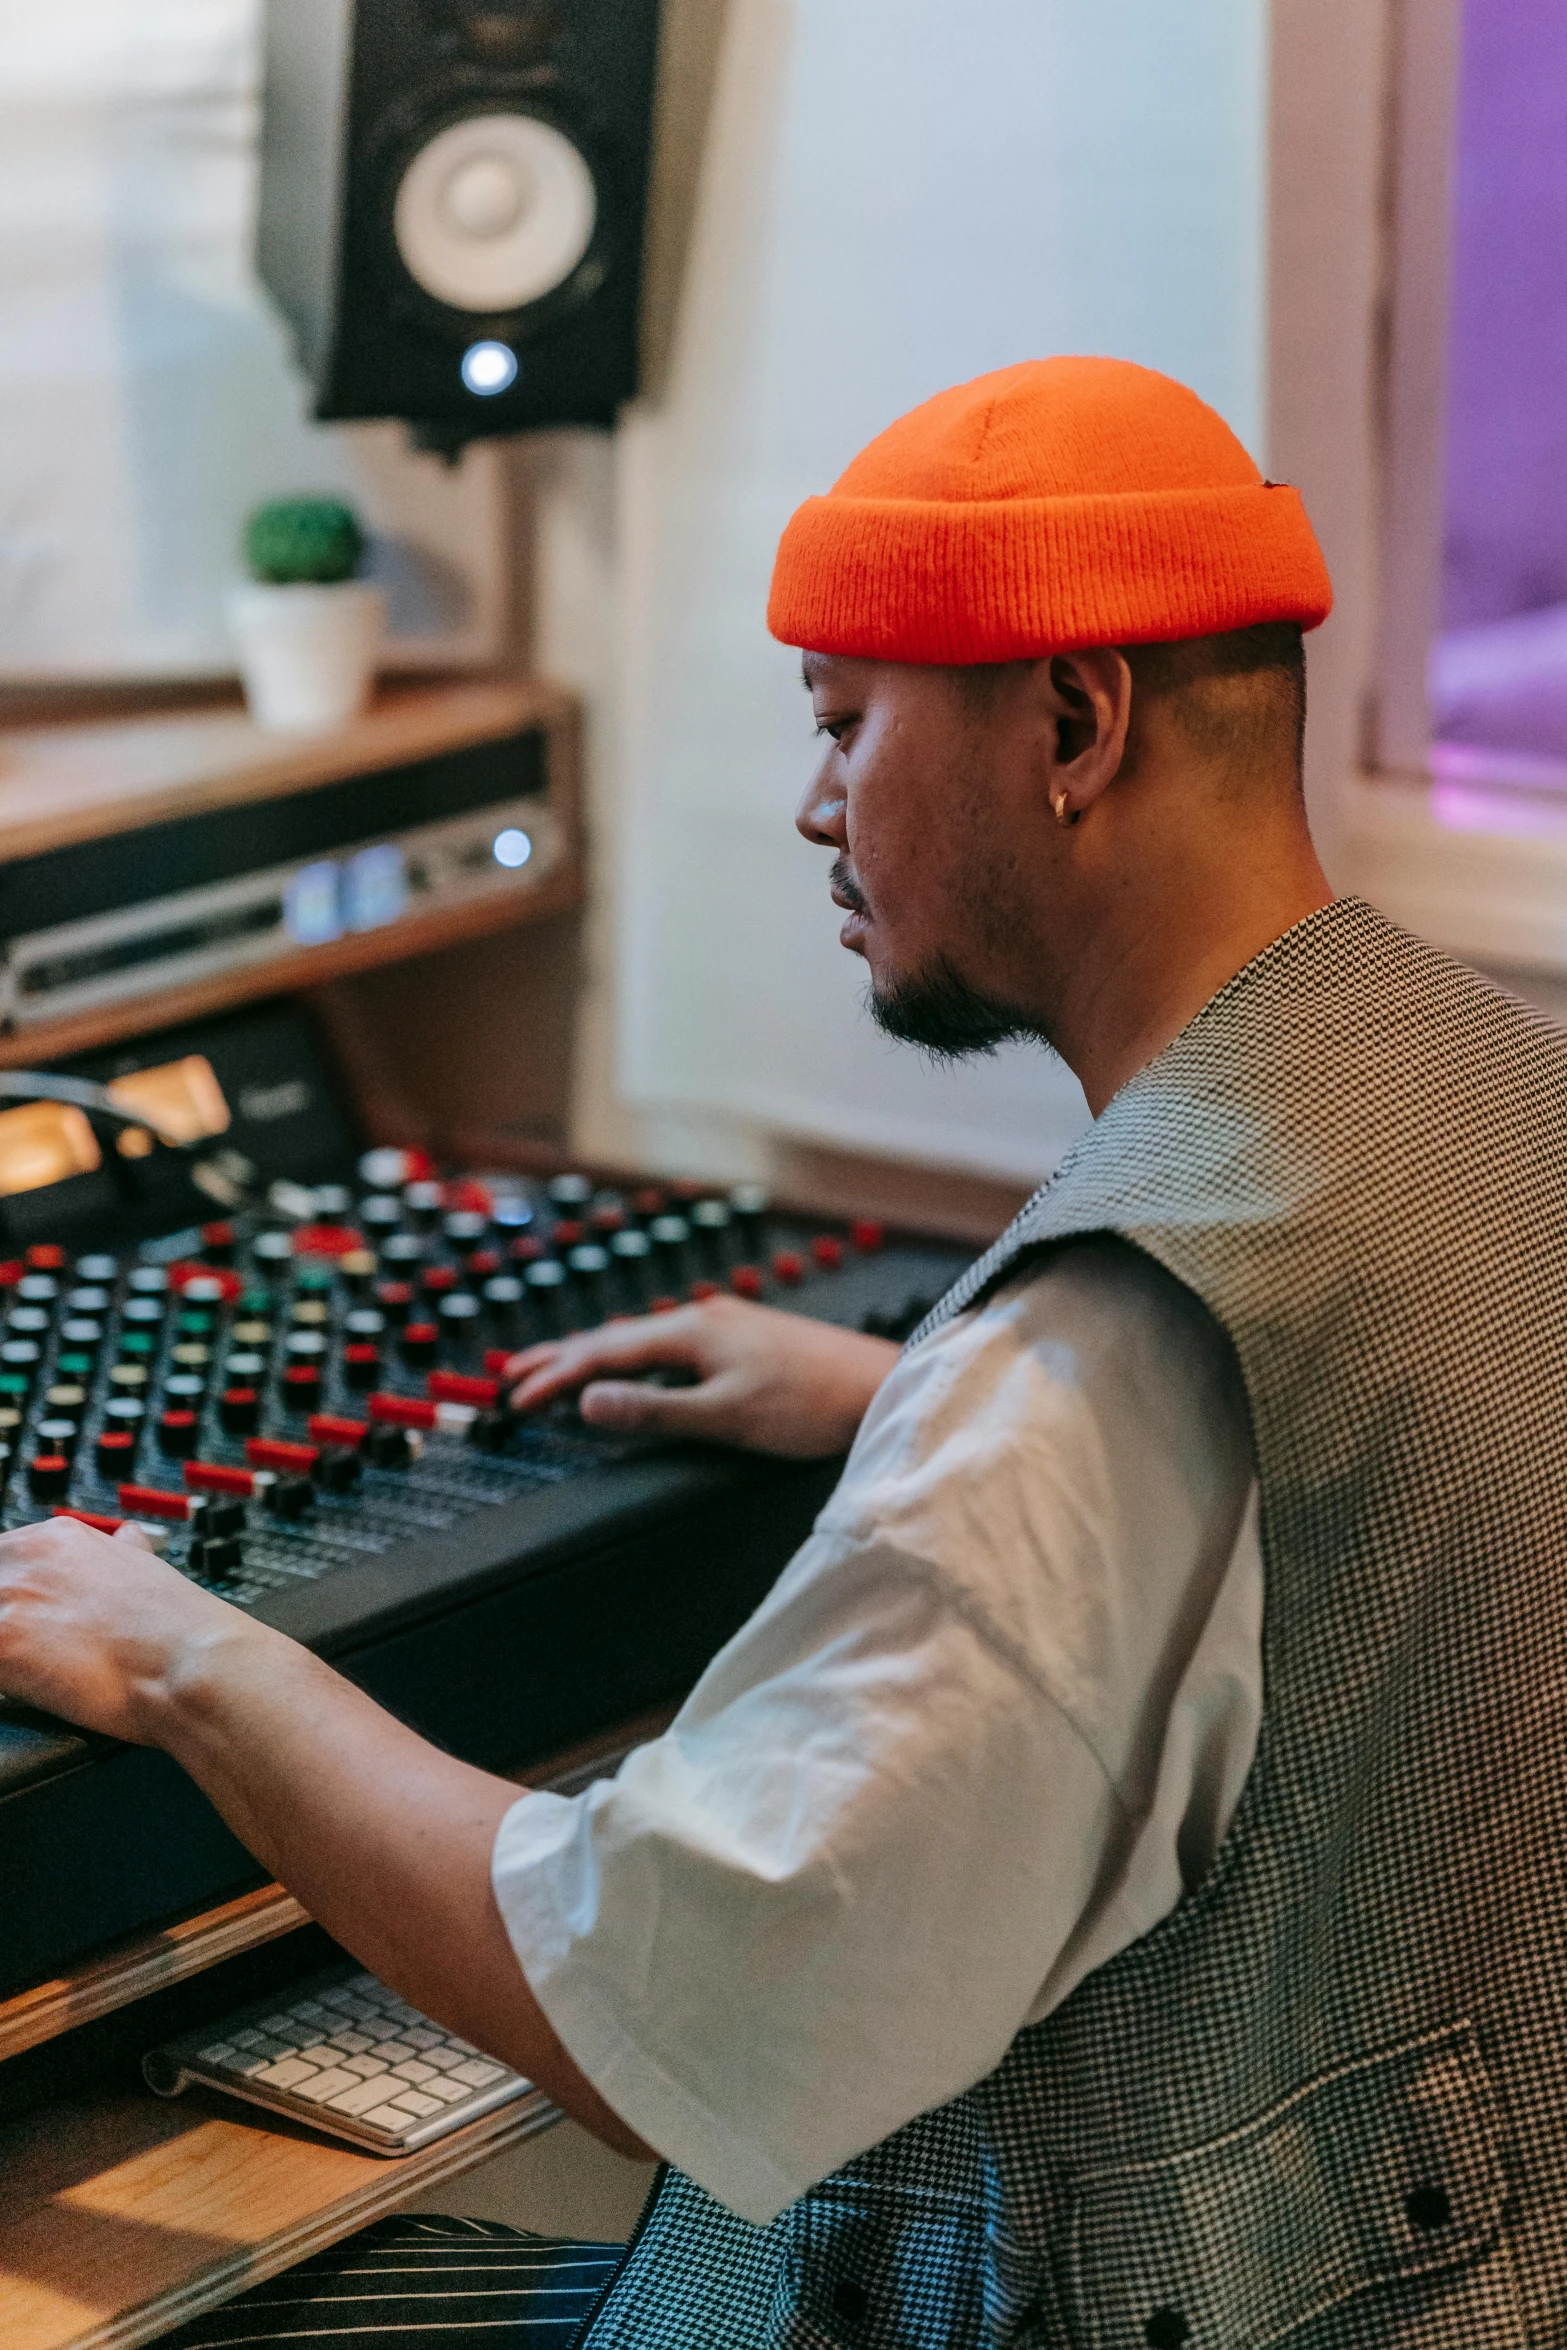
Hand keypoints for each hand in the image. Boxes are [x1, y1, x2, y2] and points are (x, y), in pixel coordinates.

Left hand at [0, 1516, 263, 1742]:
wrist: (195, 1665)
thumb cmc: (181, 1630)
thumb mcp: (149, 1569)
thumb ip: (121, 1553)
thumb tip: (128, 1540)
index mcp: (60, 1538)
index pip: (3, 1562)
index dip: (14, 1599)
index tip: (30, 1622)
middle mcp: (30, 1557)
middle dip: (7, 1620)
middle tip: (40, 1649)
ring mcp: (11, 1598)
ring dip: (8, 1649)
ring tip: (43, 1671)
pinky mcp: (3, 1644)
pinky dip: (6, 1679)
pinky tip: (34, 1686)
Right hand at [506, 1295, 899, 1457]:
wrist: (881, 1385)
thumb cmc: (814, 1404)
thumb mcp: (727, 1417)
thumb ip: (654, 1410)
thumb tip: (589, 1402)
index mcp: (693, 1330)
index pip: (605, 1352)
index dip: (556, 1376)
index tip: (517, 1397)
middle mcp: (704, 1316)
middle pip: (616, 1337)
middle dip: (561, 1357)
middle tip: (513, 1376)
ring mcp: (726, 1324)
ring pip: (642, 1338)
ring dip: (595, 1355)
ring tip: (557, 1368)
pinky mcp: (743, 1338)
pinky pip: (667, 1343)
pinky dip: (632, 1357)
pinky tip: (635, 1367)